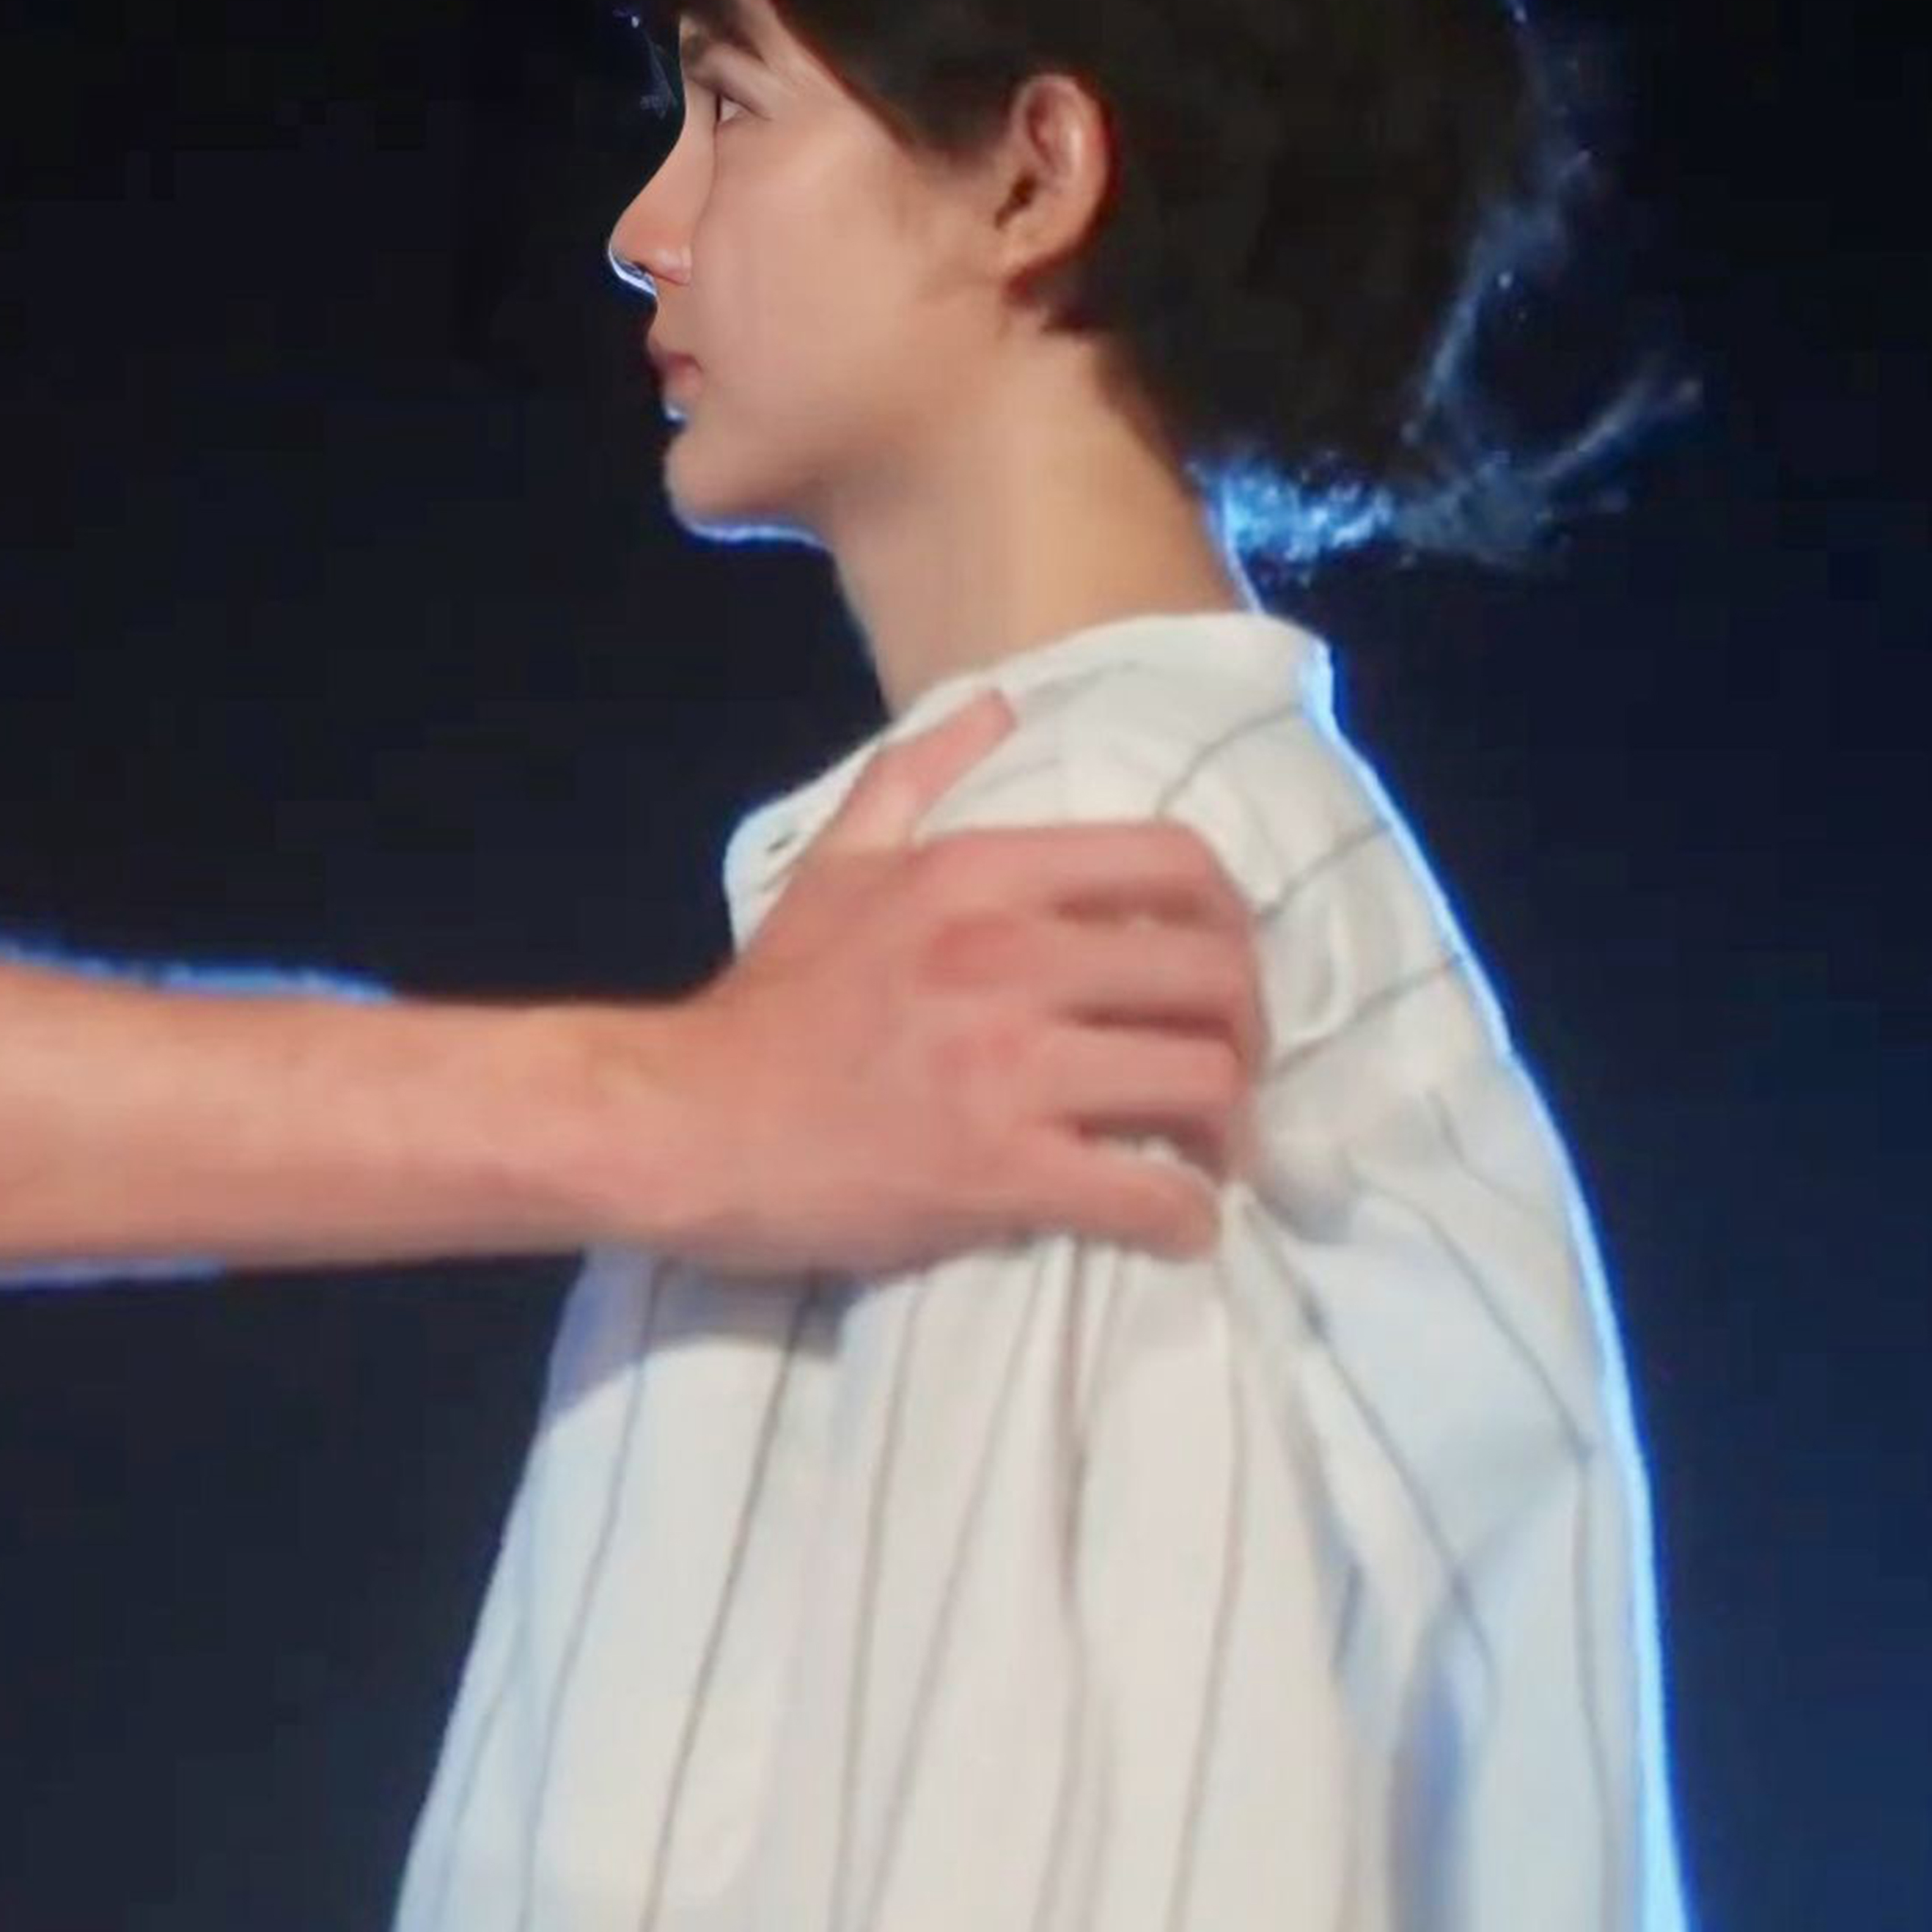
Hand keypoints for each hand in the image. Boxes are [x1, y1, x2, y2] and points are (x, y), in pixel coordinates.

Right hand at [622, 691, 1265, 1273]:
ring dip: (1230, 1126)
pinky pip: (1148, 1195)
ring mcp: (1007, 1069)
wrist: (683, 1123)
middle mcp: (1006, 958)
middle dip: (1248, 1029)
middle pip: (1213, 975)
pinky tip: (1177, 1224)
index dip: (1230, 919)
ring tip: (1212, 1149)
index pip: (1173, 863)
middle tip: (1228, 1067)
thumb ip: (916, 777)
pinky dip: (1185, 1218)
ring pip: (1201, 1081)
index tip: (1216, 968)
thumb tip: (998, 708)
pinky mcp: (1000, 1172)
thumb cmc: (767, 1002)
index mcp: (977, 875)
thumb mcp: (834, 865)